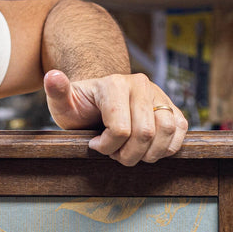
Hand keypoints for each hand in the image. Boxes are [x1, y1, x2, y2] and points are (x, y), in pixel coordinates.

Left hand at [43, 69, 187, 165]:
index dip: (108, 147)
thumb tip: (52, 77)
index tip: (95, 145)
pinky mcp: (173, 107)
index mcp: (115, 84)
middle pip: (145, 134)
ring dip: (149, 154)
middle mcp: (141, 85)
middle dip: (128, 154)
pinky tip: (148, 149)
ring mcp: (159, 95)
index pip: (121, 129)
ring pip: (166, 133)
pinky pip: (180, 132)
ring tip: (131, 152)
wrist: (101, 101)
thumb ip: (57, 92)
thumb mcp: (64, 103)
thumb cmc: (82, 107)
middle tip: (114, 153)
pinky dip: (166, 148)